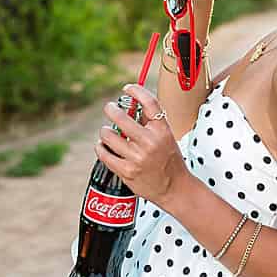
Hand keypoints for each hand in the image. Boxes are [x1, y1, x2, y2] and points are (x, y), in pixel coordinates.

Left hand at [94, 84, 186, 205]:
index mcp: (162, 131)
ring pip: (108, 135)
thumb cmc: (169, 161)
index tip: (127, 88)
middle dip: (111, 109)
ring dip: (105, 131)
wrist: (175, 188)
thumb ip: (151, 122)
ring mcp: (137, 157)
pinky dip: (101, 147)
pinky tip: (103, 146)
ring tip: (107, 133)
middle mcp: (150, 142)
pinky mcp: (126, 171)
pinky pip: (104, 153)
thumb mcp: (167, 138)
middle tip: (110, 108)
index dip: (135, 91)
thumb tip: (133, 104)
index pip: (149, 102)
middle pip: (121, 116)